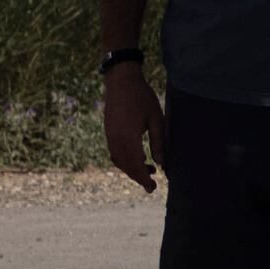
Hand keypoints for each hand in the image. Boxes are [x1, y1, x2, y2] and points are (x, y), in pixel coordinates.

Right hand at [103, 64, 158, 191]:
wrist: (121, 80)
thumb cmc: (142, 97)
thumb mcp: (156, 118)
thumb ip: (159, 141)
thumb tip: (161, 163)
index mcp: (128, 136)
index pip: (135, 165)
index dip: (143, 179)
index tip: (152, 188)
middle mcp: (116, 139)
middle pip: (126, 166)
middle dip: (138, 177)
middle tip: (152, 185)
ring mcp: (109, 135)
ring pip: (119, 160)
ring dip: (132, 169)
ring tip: (149, 169)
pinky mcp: (108, 131)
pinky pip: (114, 152)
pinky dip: (124, 160)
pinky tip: (137, 158)